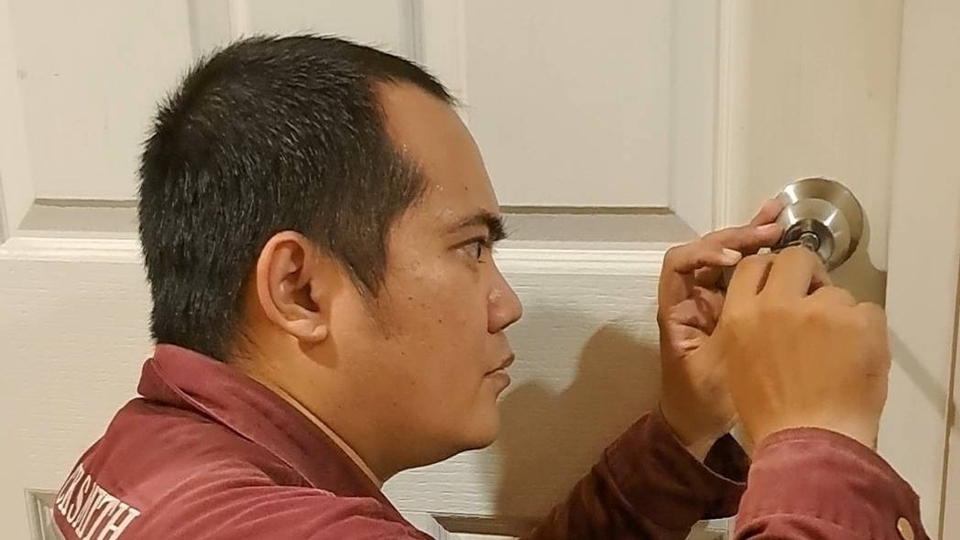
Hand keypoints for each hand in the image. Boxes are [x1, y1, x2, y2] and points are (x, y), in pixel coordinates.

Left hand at [657, 200, 783, 458]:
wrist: (700, 424)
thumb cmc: (699, 401)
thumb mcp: (717, 370)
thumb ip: (734, 335)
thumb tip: (760, 302)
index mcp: (677, 309)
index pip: (679, 264)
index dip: (703, 253)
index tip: (734, 257)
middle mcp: (692, 298)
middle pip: (708, 253)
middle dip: (736, 237)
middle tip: (769, 230)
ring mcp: (713, 300)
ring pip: (728, 257)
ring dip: (750, 236)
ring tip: (777, 216)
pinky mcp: (734, 307)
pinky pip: (745, 273)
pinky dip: (760, 253)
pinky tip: (779, 230)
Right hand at [718, 247, 890, 447]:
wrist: (809, 440)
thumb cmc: (771, 413)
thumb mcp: (737, 362)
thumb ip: (750, 324)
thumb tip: (773, 306)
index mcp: (740, 316)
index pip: (753, 265)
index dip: (771, 270)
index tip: (783, 281)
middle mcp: (776, 304)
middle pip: (796, 258)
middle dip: (807, 273)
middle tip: (815, 299)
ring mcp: (820, 310)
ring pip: (836, 292)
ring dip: (838, 314)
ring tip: (837, 352)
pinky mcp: (858, 321)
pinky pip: (867, 311)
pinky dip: (866, 332)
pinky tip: (856, 359)